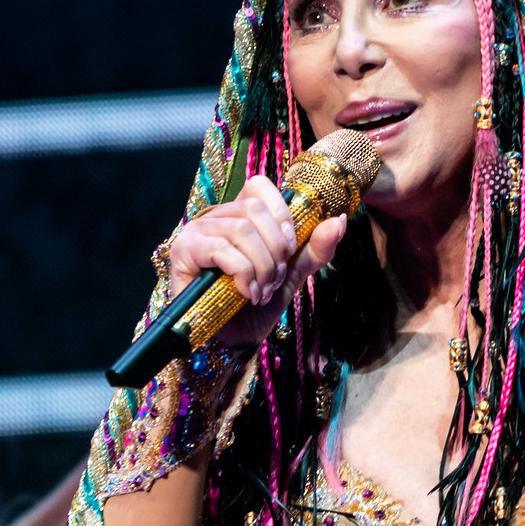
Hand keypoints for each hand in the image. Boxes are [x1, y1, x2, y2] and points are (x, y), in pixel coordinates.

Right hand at [167, 175, 349, 348]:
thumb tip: (339, 220)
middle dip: (275, 249)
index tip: (288, 249)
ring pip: (241, 230)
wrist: (234, 339)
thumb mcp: (292, 273)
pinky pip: (221, 249)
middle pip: (254, 210)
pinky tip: (247, 294)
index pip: (260, 186)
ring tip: (262, 291)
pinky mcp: (184, 251)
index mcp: (239, 215)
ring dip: (261, 266)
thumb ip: (315, 248)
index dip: (281, 214)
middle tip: (275, 280)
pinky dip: (243, 273)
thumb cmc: (257, 304)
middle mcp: (216, 217)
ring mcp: (197, 231)